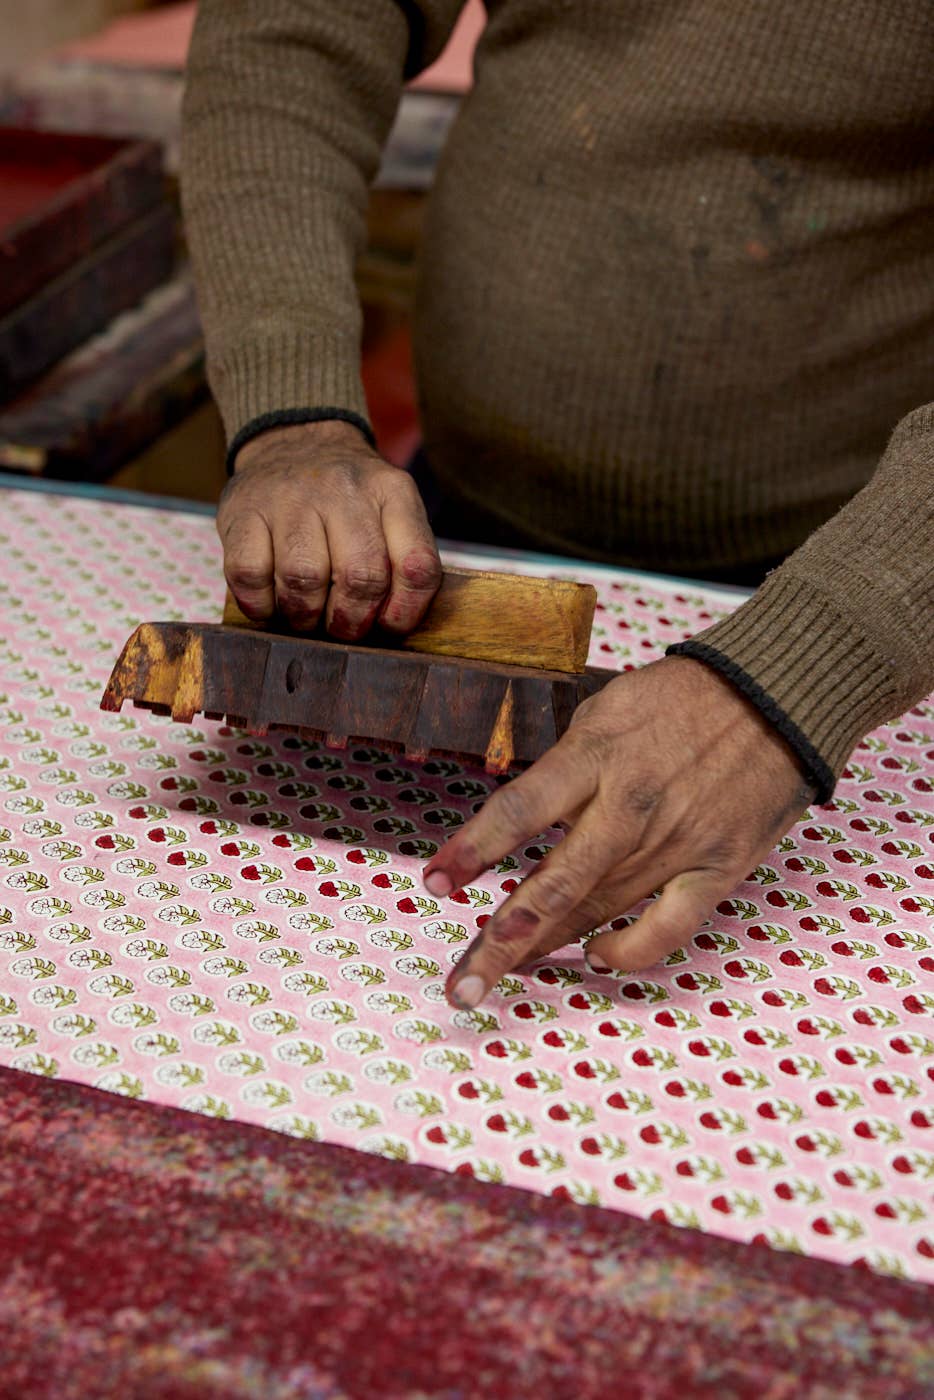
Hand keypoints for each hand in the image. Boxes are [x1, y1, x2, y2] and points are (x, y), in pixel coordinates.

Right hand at [217, 420, 441, 638]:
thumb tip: (392, 627)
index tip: (388, 625)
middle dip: (351, 620)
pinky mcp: (242, 510)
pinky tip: (269, 601)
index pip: (416, 566)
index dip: (405, 611)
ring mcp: (290, 496)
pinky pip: (250, 575)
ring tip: (305, 614)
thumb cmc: (348, 498)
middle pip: (360, 578)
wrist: (293, 440)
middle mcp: (345, 488)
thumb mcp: (389, 509)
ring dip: (304, 615)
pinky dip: (260, 604)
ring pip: (303, 579)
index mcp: (392, 492)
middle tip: (342, 627)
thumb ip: (401, 559)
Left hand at [422, 656, 815, 1009]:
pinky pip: (668, 927)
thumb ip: (567, 766)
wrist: (777, 696)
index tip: (435, 883)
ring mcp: (677, 842)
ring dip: (546, 948)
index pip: (519, 810)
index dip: (473, 850)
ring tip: (500, 977)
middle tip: (460, 985)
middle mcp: (631, 805)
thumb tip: (528, 817)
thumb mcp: (607, 709)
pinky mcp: (718, 867)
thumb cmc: (682, 698)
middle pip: (553, 885)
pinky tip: (595, 958)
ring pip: (599, 911)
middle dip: (501, 941)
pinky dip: (630, 951)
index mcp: (596, 756)